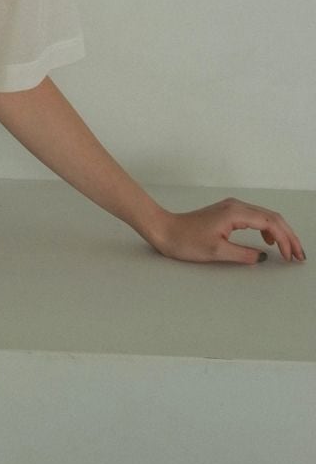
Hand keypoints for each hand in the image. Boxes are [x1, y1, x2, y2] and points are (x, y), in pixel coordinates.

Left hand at [150, 197, 306, 264]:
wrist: (165, 230)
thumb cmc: (186, 240)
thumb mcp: (217, 251)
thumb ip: (243, 254)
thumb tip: (262, 255)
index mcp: (235, 213)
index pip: (270, 223)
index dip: (285, 240)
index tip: (292, 257)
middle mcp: (236, 206)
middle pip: (272, 216)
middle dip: (288, 236)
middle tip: (299, 255)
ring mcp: (231, 207)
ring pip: (265, 216)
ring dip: (279, 232)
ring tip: (288, 251)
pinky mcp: (226, 212)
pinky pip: (254, 217)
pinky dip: (266, 229)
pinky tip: (267, 242)